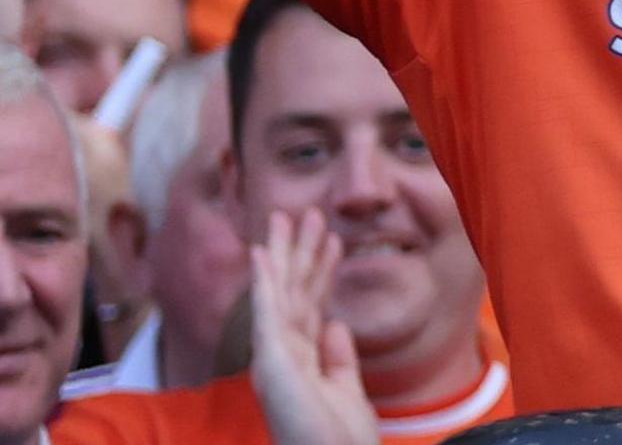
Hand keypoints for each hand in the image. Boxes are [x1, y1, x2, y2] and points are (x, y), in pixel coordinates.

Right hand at [246, 210, 377, 444]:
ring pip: (279, 292)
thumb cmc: (339, 439)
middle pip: (294, 291)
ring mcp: (276, 356)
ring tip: (287, 215)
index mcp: (304, 359)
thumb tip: (335, 324)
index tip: (331, 239)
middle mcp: (285, 354)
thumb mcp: (345, 390)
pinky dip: (265, 281)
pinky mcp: (272, 361)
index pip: (312, 305)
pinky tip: (263, 253)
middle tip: (309, 212)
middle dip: (301, 251)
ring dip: (283, 252)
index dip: (321, 270)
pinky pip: (267, 312)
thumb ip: (337, 357)